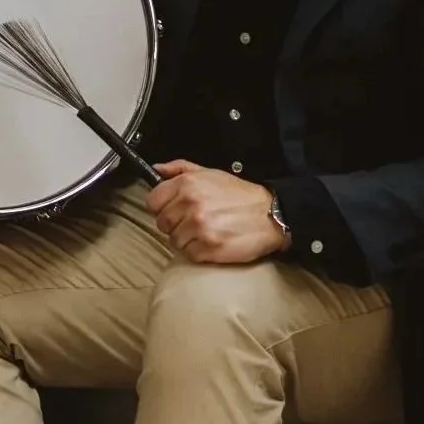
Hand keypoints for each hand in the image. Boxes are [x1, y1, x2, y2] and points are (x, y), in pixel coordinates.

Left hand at [146, 161, 290, 265]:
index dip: (162, 207)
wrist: (271, 215)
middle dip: (176, 224)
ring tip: (207, 232)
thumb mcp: (211, 173)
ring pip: (175, 241)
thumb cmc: (241, 195)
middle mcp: (191, 204)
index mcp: (188, 184)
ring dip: (188, 239)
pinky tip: (213, 241)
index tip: (174, 209)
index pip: (152, 201)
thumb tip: (156, 169)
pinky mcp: (208, 248)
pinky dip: (199, 252)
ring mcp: (199, 228)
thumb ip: (180, 169)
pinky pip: (189, 255)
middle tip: (195, 222)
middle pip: (163, 224)